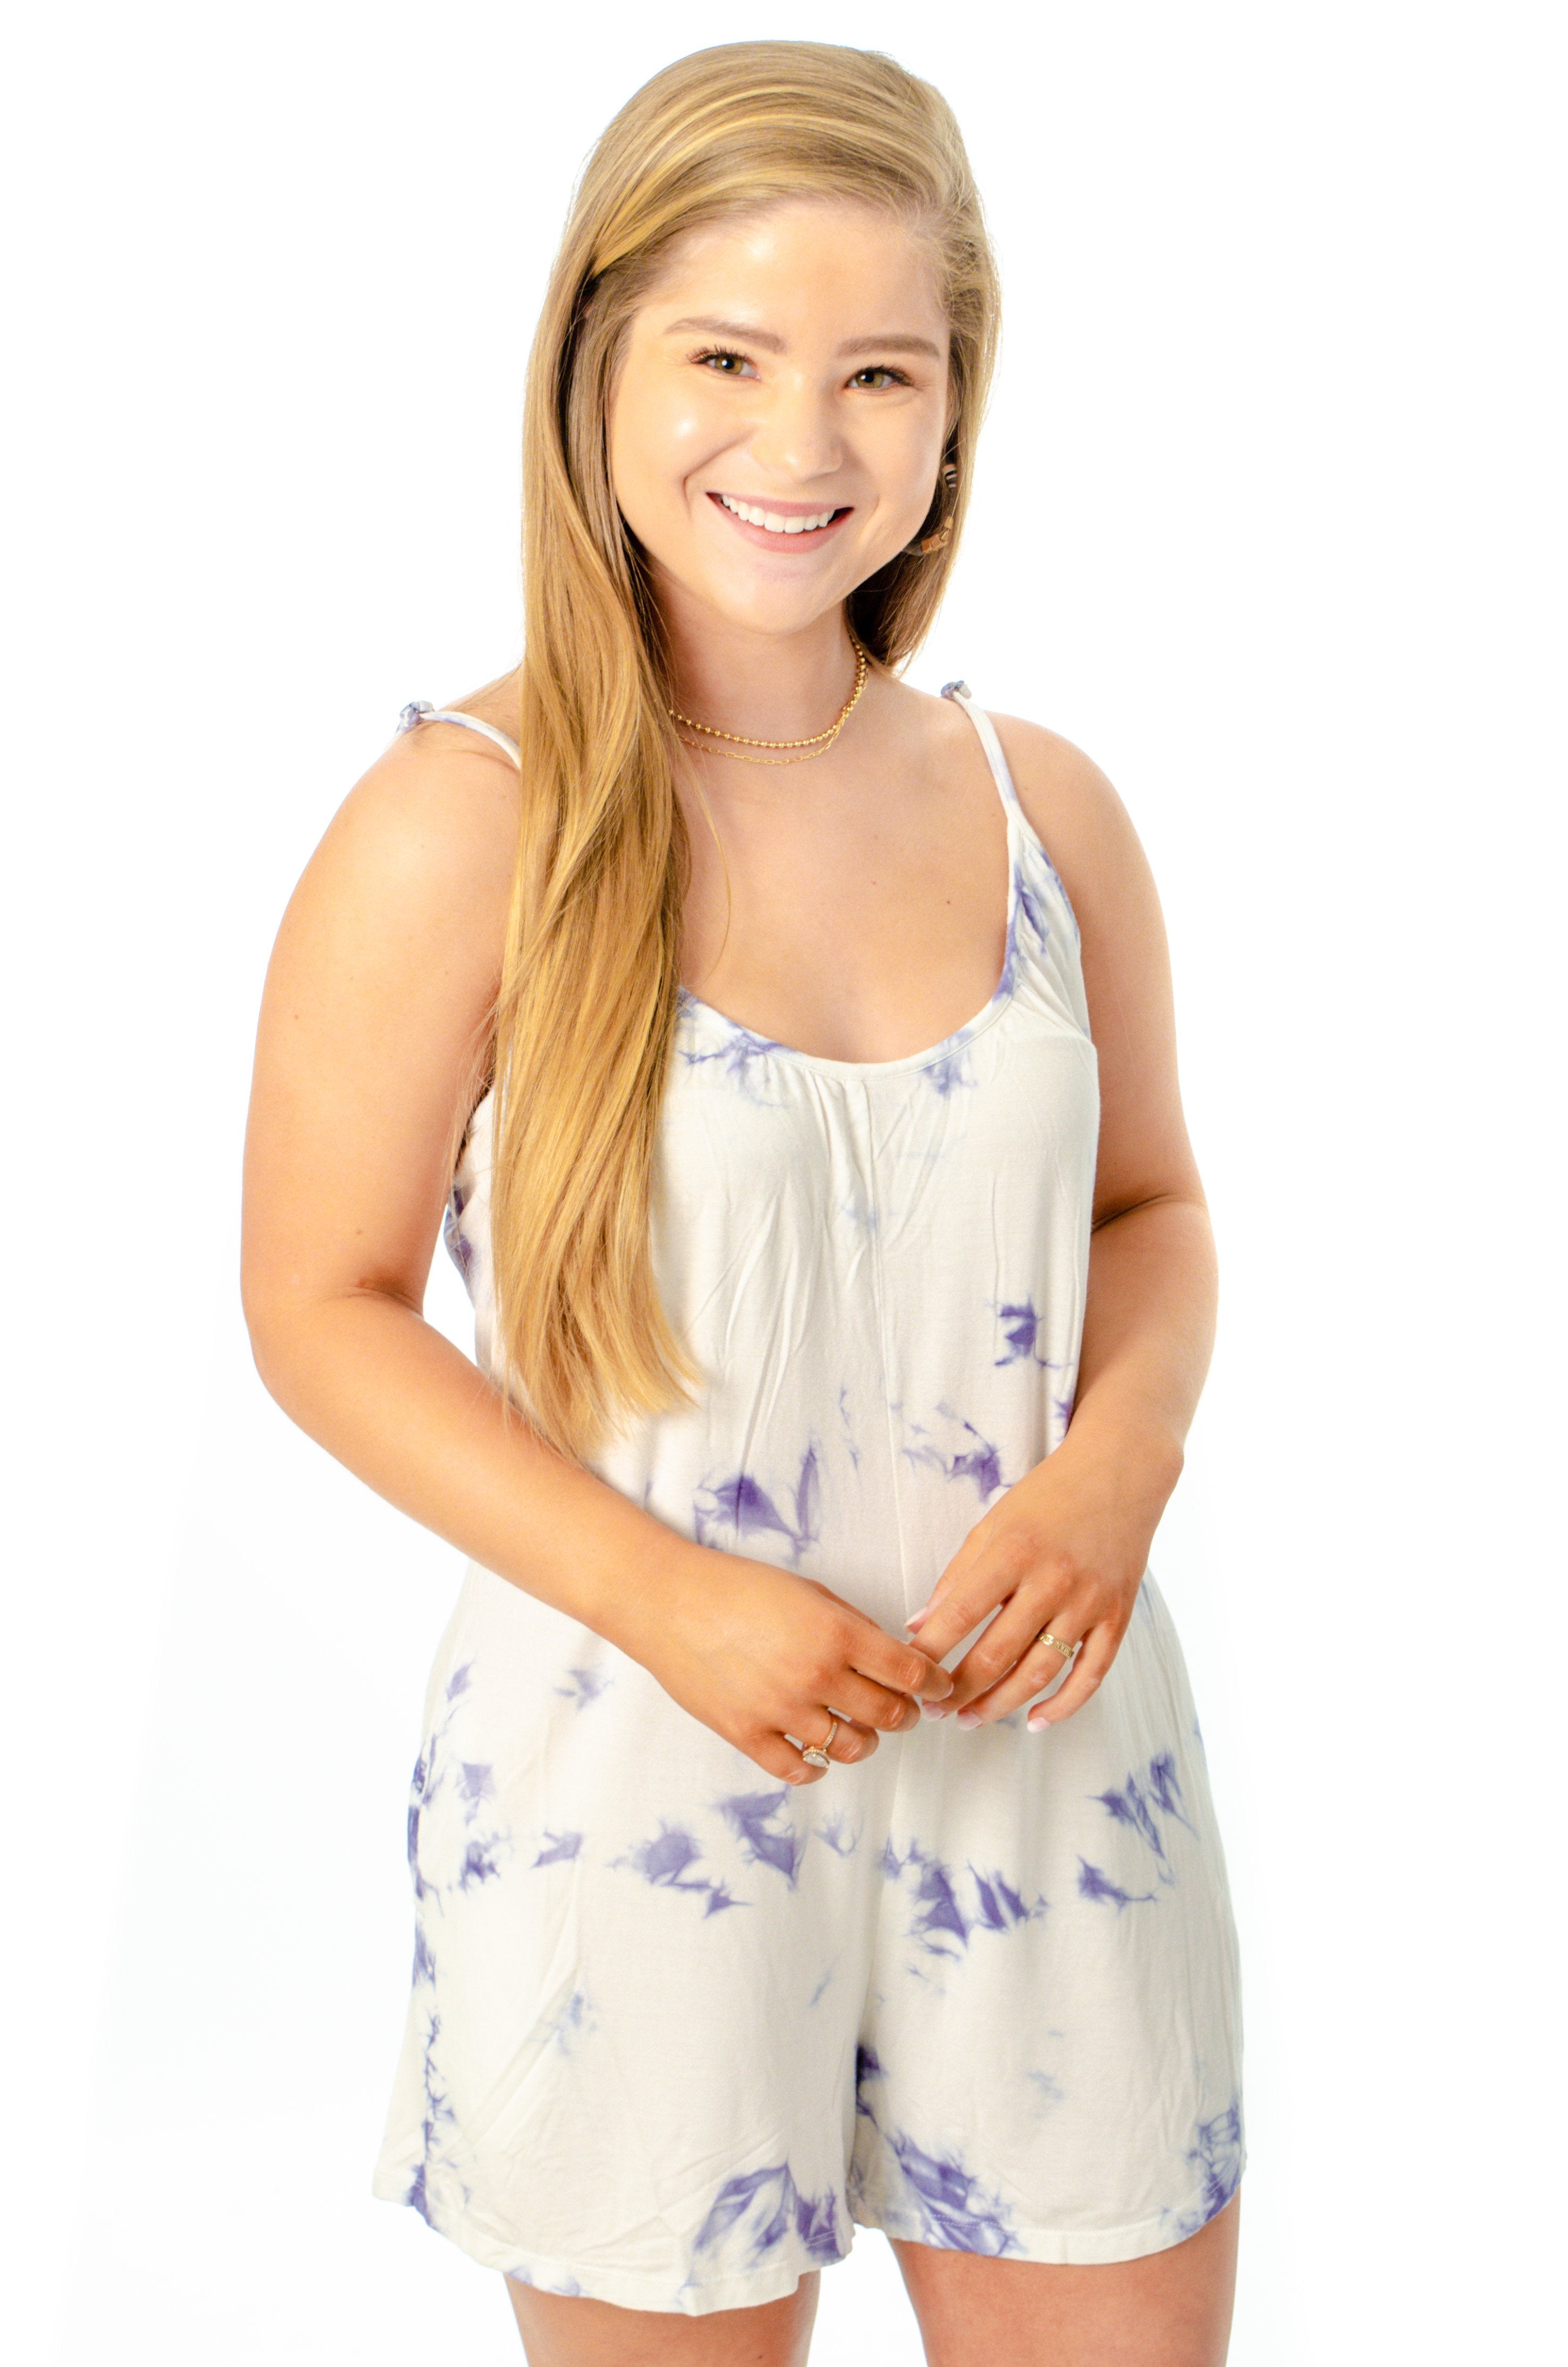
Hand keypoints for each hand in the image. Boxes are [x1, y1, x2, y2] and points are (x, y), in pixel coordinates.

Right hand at [614, 1544, 954, 1783]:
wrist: (668, 1602)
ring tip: (860, 1730)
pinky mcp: (747, 1735)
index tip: (939, 1686)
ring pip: (851, 1748)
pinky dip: (818, 1767)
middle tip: (905, 1709)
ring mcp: (781, 1711)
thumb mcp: (809, 1591)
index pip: (909, 1672)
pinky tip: (819, 1753)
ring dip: (866, 1741)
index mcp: (836, 1633)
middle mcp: (815, 1676)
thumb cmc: (738, 1588)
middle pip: (888, 1715)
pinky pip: (800, 1769)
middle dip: (906, 1714)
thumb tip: (893, 1658)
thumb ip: (854, 1626)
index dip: (934, 1683)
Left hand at [906, 1430, 1175, 1731]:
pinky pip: (1090, 1675)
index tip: (908, 1675)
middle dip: (958, 1690)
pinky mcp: (1117, 1617)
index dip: (930, 1652)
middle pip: (997, 1654)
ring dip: (999, 1705)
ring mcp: (1089, 1603)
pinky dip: (1063, 1706)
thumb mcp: (992, 1526)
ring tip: (968, 1720)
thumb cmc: (1046, 1498)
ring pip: (1039, 1673)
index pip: (960, 1615)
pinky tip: (1034, 1722)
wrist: (1120, 1474)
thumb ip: (956, 1577)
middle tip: (932, 1710)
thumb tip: (918, 1626)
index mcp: (1013, 1552)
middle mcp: (1053, 1580)